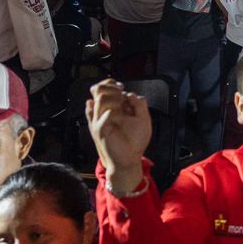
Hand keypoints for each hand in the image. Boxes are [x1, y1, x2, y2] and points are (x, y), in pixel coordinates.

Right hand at [86, 80, 152, 195]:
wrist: (129, 158)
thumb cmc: (135, 141)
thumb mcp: (143, 119)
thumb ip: (139, 105)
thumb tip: (131, 94)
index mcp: (115, 108)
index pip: (106, 90)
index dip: (112, 84)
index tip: (121, 87)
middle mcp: (106, 113)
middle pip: (99, 91)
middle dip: (110, 87)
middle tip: (120, 90)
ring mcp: (101, 121)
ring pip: (100, 102)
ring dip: (111, 98)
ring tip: (119, 101)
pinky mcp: (101, 131)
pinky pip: (100, 121)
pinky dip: (106, 115)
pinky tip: (111, 113)